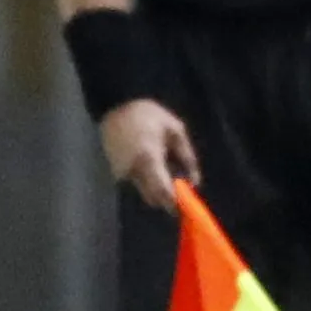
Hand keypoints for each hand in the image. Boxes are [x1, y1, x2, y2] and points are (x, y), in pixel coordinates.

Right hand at [99, 98, 201, 213]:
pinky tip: (149, 160)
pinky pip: (136, 182)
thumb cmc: (148, 115)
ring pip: (144, 190)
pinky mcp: (116, 171)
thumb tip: (195, 182)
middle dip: (167, 196)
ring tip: (164, 165)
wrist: (115, 105)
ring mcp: (121, 173)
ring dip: (156, 186)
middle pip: (153, 197)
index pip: (162, 192)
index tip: (185, 205)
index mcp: (148, 159)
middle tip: (179, 184)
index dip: (174, 203)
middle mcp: (132, 171)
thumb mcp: (175, 130)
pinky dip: (146, 178)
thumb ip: (187, 157)